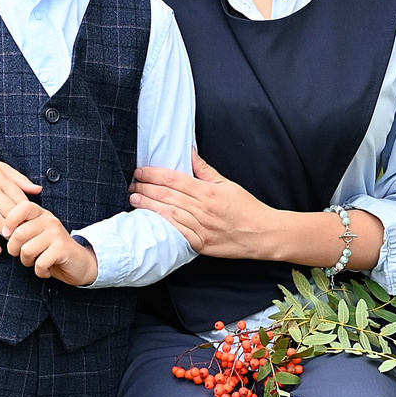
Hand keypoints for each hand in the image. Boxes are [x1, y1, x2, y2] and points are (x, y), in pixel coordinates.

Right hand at [0, 150, 43, 237]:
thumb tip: (39, 190)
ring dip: (9, 235)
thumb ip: (20, 180)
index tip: (37, 224)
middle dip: (22, 226)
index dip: (30, 213)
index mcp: (2, 181)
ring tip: (17, 244)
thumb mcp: (0, 167)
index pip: (22, 200)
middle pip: (12, 213)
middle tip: (31, 238)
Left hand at [3, 201, 97, 284]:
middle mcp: (49, 221)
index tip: (6, 234)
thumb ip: (23, 230)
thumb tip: (4, 231)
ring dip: (27, 262)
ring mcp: (56, 234)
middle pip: (18, 234)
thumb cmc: (53, 251)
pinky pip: (39, 263)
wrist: (81, 263)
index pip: (21, 207)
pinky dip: (40, 272)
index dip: (9, 220)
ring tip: (36, 262)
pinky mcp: (62, 249)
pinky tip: (46, 270)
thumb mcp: (37, 236)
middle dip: (14, 250)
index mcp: (41, 215)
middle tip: (22, 255)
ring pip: (26, 250)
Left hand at [129, 152, 282, 257]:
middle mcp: (202, 209)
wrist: (263, 234)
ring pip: (169, 213)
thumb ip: (206, 170)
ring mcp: (201, 228)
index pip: (174, 179)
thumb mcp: (228, 184)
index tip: (141, 171)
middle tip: (132, 184)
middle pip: (167, 195)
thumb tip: (190, 152)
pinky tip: (150, 220)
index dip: (154, 174)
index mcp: (208, 192)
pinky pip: (178, 233)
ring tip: (134, 200)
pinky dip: (163, 225)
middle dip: (146, 188)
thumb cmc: (247, 208)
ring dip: (149, 206)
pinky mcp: (201, 244)